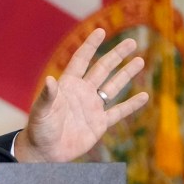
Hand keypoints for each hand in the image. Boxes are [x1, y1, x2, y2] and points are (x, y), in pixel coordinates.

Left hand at [14, 28, 148, 162]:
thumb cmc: (39, 129)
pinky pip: (118, 112)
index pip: (81, 60)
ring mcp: (92, 107)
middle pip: (102, 69)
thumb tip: (50, 80)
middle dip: (116, 55)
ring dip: (126, 74)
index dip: (90, 46)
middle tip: (132, 42)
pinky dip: (131, 105)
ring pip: (113, 87)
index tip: (101, 31)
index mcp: (68, 85)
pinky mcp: (99, 124)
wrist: (45, 151)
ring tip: (139, 61)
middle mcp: (82, 93)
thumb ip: (47, 96)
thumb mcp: (41, 111)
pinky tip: (144, 96)